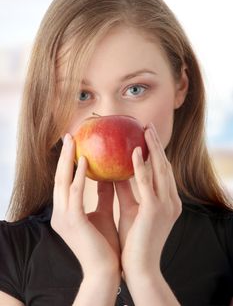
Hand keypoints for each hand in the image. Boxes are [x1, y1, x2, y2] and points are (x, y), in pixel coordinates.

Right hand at [51, 133, 120, 279]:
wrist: (105, 271)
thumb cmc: (104, 244)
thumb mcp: (102, 213)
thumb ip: (103, 194)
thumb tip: (108, 175)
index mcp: (66, 212)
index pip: (64, 182)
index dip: (66, 163)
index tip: (73, 145)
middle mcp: (60, 213)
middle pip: (59, 178)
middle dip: (63, 156)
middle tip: (69, 136)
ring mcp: (63, 218)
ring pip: (62, 182)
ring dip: (67, 160)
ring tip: (73, 141)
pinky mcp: (72, 222)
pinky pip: (74, 194)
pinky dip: (77, 176)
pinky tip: (84, 162)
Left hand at [115, 123, 181, 277]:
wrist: (139, 268)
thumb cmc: (134, 240)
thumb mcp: (129, 208)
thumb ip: (124, 189)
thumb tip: (114, 169)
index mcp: (167, 201)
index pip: (163, 171)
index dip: (156, 152)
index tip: (147, 136)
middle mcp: (171, 201)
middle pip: (165, 166)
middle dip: (157, 144)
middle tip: (147, 126)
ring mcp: (166, 206)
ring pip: (160, 170)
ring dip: (153, 148)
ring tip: (144, 130)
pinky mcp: (155, 211)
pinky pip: (147, 184)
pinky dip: (142, 166)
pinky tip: (136, 151)